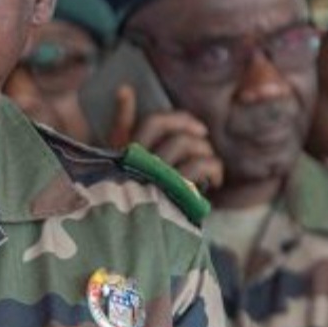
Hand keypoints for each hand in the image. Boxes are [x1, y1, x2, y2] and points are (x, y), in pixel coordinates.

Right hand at [108, 85, 223, 194]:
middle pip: (178, 136)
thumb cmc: (120, 194)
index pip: (155, 123)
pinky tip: (213, 183)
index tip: (197, 129)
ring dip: (206, 155)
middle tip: (203, 147)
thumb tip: (124, 88)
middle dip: (197, 138)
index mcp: (126, 154)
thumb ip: (121, 123)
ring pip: (189, 149)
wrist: (123, 238)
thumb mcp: (114, 157)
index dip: (181, 120)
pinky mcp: (173, 196)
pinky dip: (213, 170)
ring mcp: (158, 181)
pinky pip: (200, 168)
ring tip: (208, 169)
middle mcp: (141, 165)